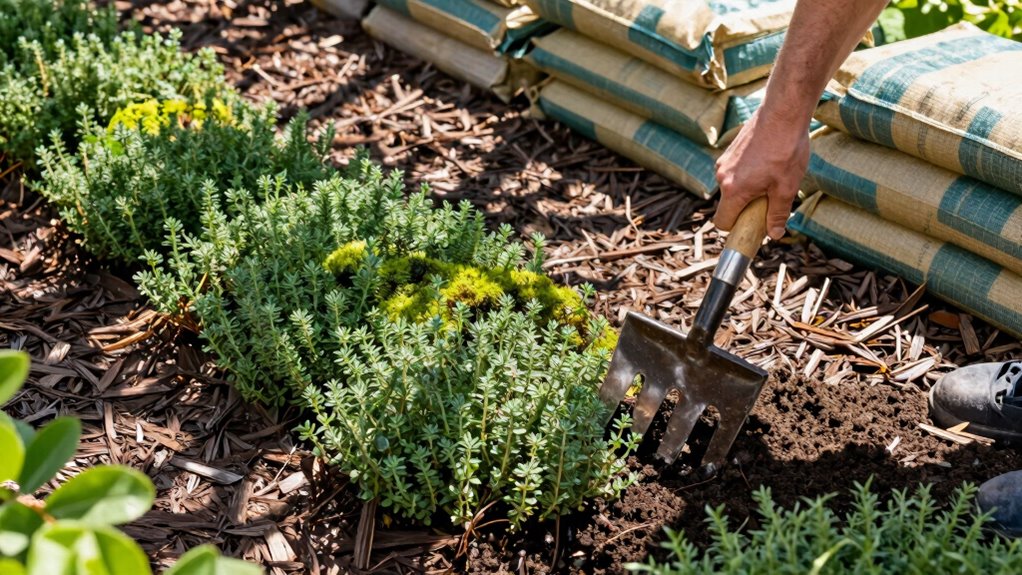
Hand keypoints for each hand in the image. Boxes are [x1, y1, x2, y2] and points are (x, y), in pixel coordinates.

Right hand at [713, 107, 809, 239]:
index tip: (753, 225)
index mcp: (733, 190)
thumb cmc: (786, 150)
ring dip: (748, 190)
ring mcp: (724, 162)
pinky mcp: (730, 151)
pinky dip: (748, 175)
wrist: (783, 113)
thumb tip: (774, 234)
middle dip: (746, 208)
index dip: (736, 228)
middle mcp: (722, 176)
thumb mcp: (786, 188)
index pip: (722, 222)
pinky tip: (769, 163)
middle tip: (771, 198)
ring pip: (732, 187)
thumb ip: (777, 214)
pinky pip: (735, 173)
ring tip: (773, 176)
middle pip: (729, 205)